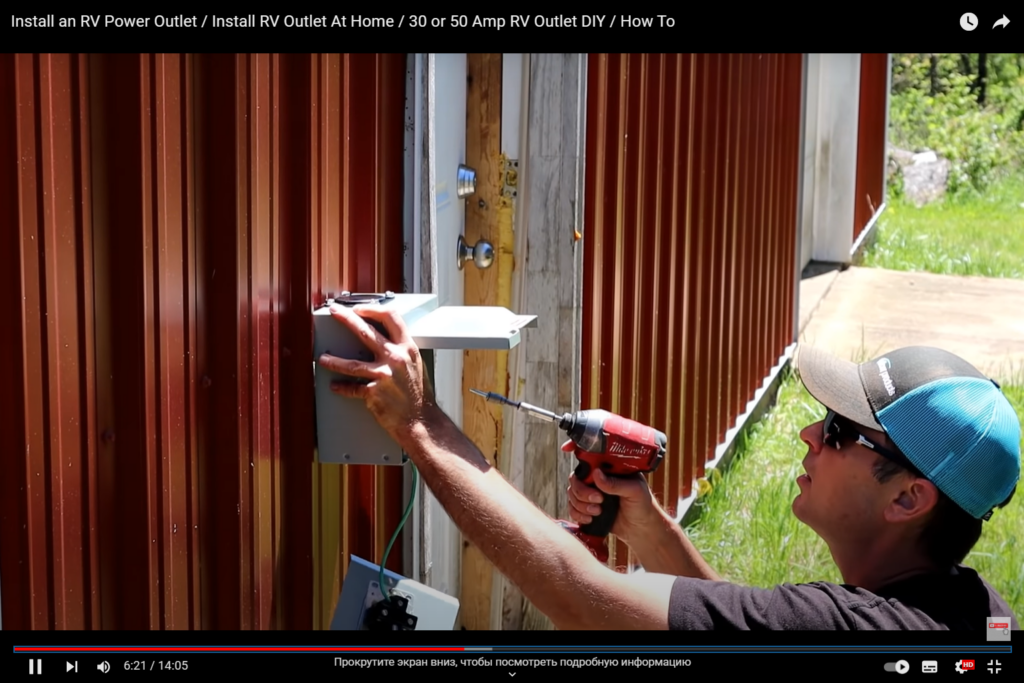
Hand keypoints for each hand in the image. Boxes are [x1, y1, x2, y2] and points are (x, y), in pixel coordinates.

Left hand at [317, 303, 437, 439]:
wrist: (421, 420)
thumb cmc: (418, 394)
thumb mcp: (415, 364)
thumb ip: (400, 350)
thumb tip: (382, 340)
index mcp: (407, 348)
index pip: (391, 318)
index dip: (373, 310)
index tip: (359, 308)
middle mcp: (395, 358)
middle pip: (366, 332)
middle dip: (346, 319)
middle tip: (334, 312)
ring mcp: (384, 375)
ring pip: (352, 363)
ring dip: (334, 360)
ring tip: (323, 358)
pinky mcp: (373, 393)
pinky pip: (352, 388)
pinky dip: (342, 387)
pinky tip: (335, 386)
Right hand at [566, 449, 658, 542]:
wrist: (641, 527)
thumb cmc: (642, 504)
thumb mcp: (634, 490)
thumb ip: (616, 483)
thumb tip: (596, 474)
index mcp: (608, 467)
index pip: (589, 454)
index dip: (575, 447)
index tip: (566, 449)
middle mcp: (597, 477)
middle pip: (575, 478)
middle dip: (582, 491)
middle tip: (598, 499)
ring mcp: (590, 492)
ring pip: (572, 493)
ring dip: (581, 504)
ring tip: (598, 511)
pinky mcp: (587, 507)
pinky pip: (572, 508)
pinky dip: (577, 514)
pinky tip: (590, 518)